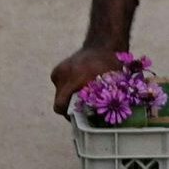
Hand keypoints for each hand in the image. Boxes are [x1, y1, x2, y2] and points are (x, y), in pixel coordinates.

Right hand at [51, 0, 140, 115]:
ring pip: (60, 95)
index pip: (61, 106)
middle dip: (70, 109)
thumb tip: (106, 122)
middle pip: (60, 102)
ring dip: (69, 99)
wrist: (102, 45)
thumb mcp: (111, 85)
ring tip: (83, 97)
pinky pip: (60, 88)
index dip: (68, 116)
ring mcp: (58, 72)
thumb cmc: (111, 66)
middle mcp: (64, 74)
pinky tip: (79, 87)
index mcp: (76, 78)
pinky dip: (68, 90)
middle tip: (82, 111)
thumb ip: (105, 101)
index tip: (78, 119)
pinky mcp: (57, 71)